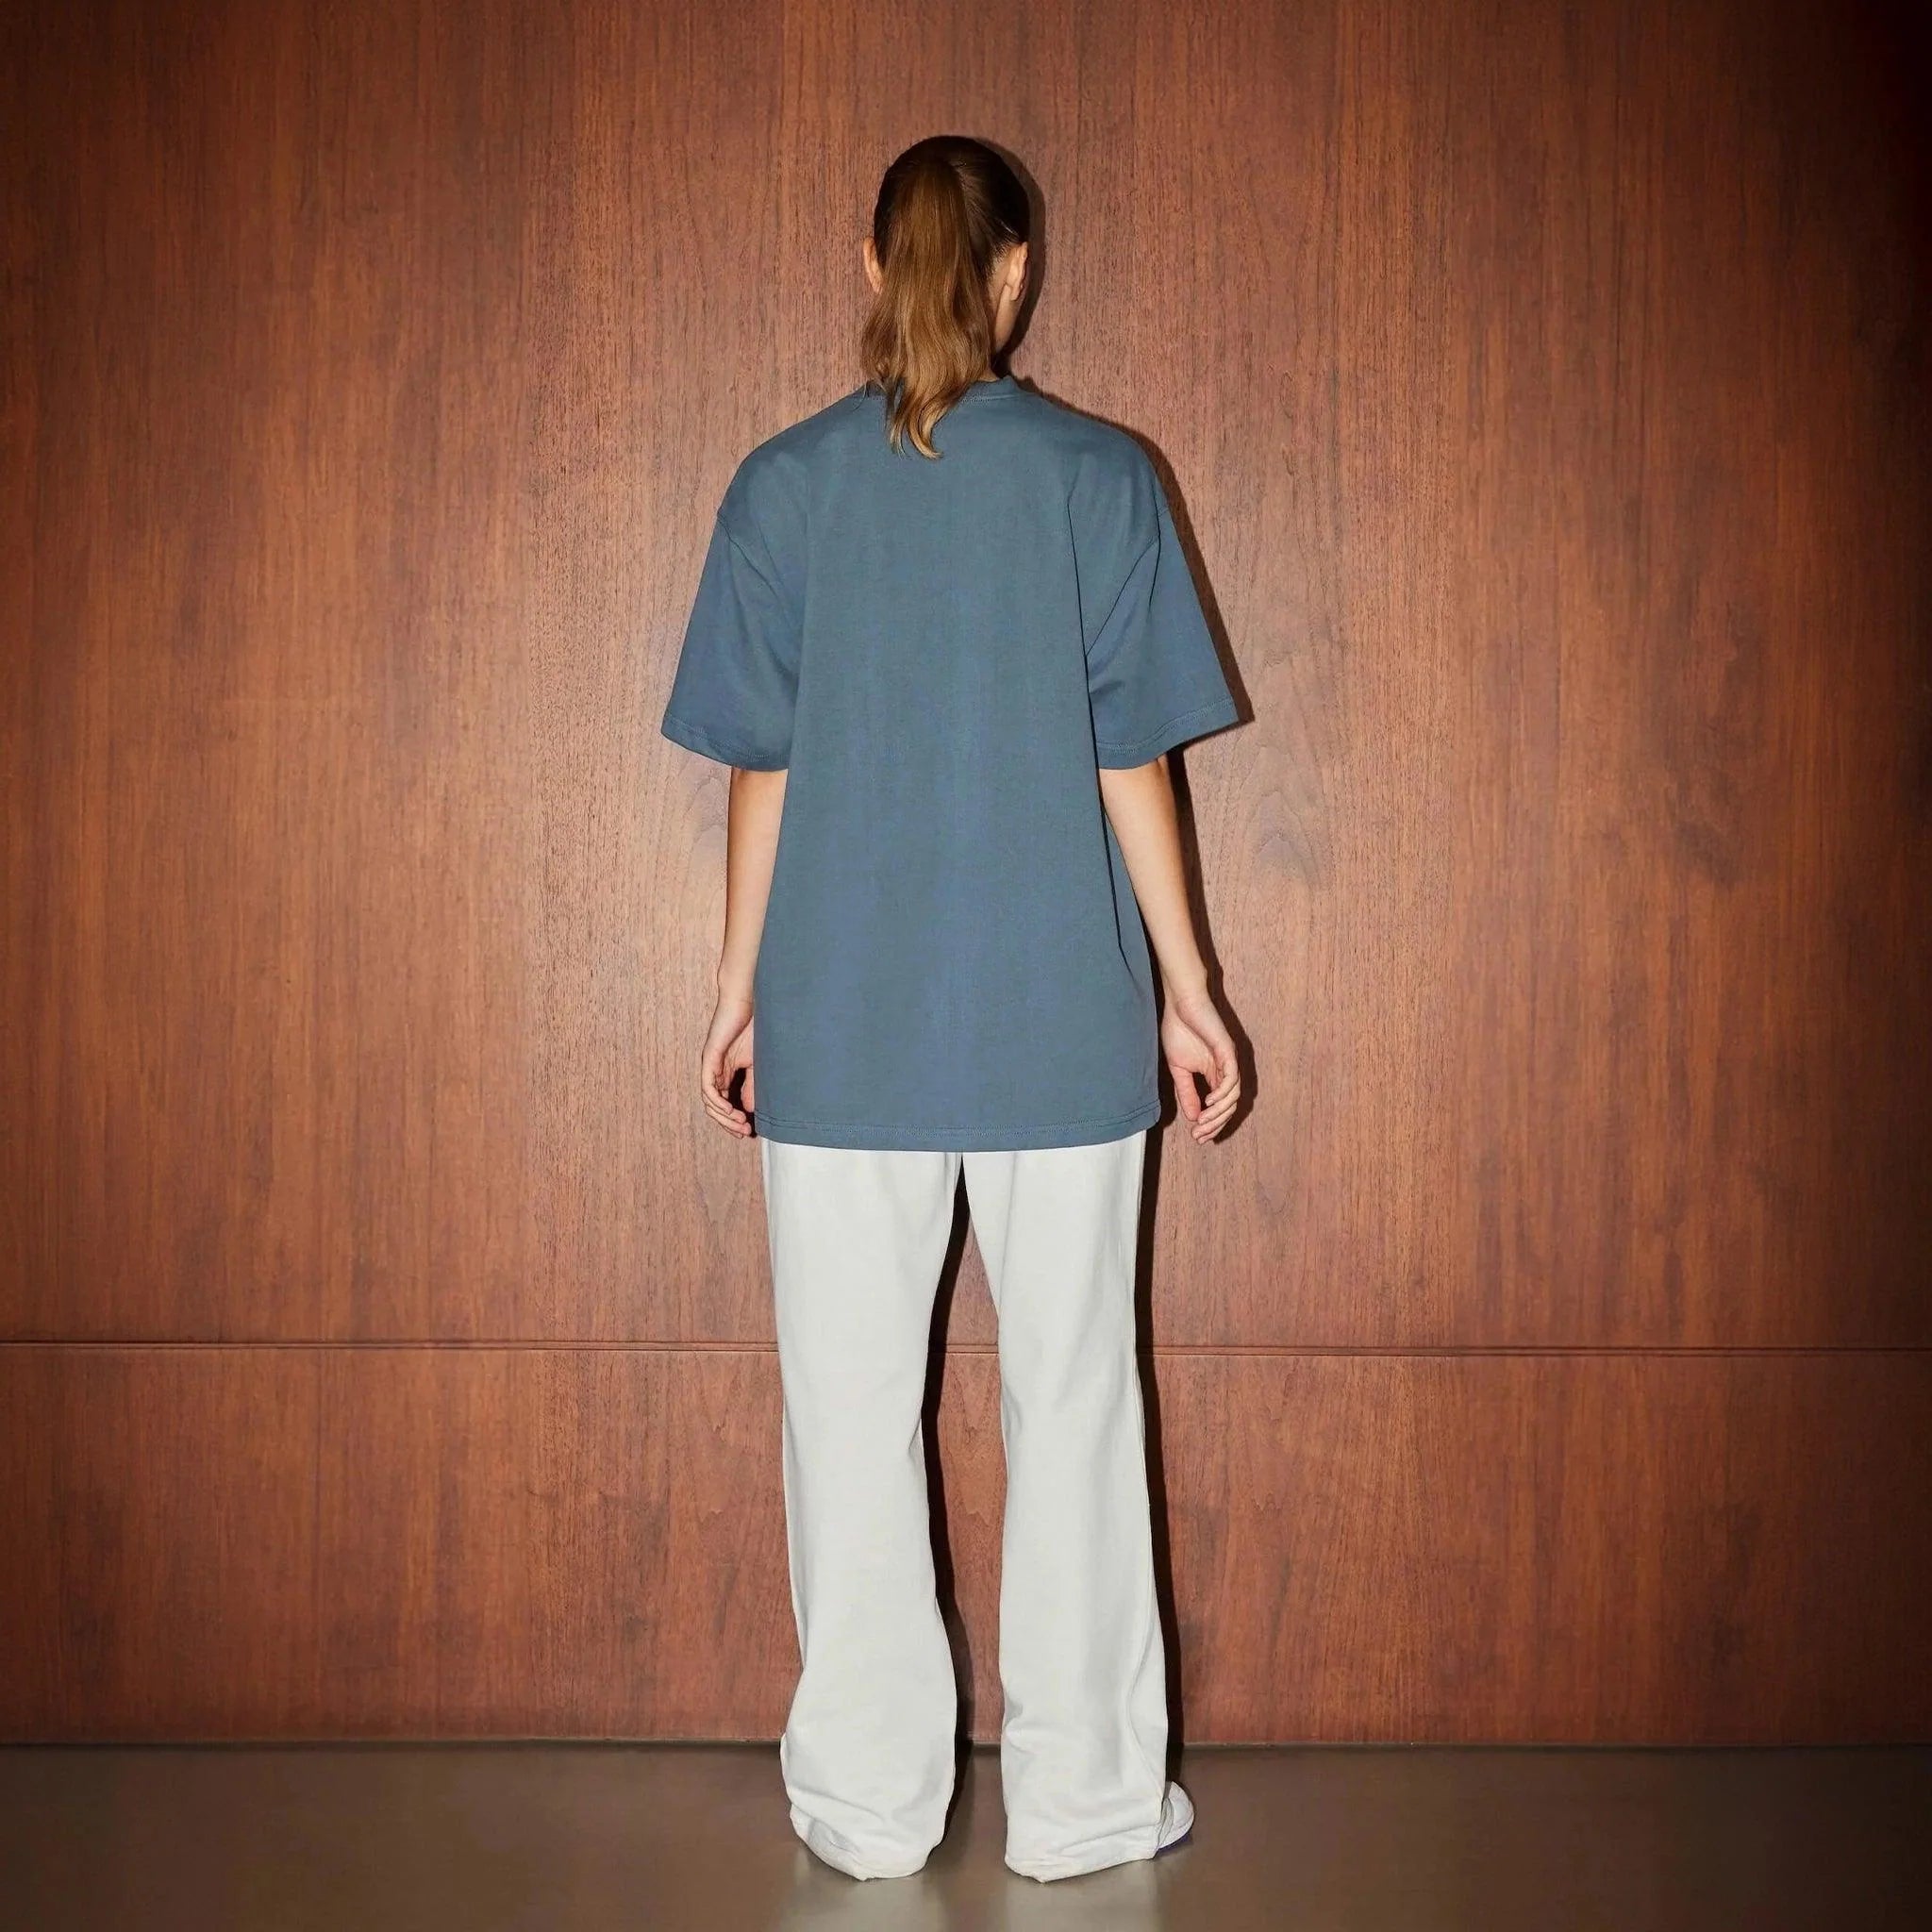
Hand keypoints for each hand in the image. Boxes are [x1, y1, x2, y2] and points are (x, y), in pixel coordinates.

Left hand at [699, 988, 755, 1136]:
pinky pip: (707, 1087)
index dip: (733, 1119)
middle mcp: (715, 1071)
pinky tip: (730, 1110)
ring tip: (739, 1123)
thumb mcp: (757, 1064)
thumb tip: (749, 1109)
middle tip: (743, 1132)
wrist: (748, 1002)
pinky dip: (717, 1101)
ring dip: (723, 1116)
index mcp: (725, 1072)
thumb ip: (752, 1085)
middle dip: (728, 1123)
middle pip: (715, 1106)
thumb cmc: (754, 1027)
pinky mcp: (709, 1057)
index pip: (724, 1102)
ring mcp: (710, 1065)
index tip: (747, 1131)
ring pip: (709, 1100)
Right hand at [1161, 981, 1240, 1142]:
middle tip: (1200, 1136)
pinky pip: (1231, 1078)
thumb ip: (1187, 1092)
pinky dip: (1222, 1093)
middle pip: (1229, 1106)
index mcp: (1215, 1074)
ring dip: (1217, 1113)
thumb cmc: (1179, 1030)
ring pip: (1232, 1096)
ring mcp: (1229, 1061)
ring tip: (1202, 1122)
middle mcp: (1226, 1070)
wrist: (1180, 1003)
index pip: (1219, 1106)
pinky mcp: (1228, 1051)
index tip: (1196, 1137)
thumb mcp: (1179, 1069)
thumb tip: (1193, 1117)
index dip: (1211, 1123)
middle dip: (1215, 1124)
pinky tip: (1208, 1103)